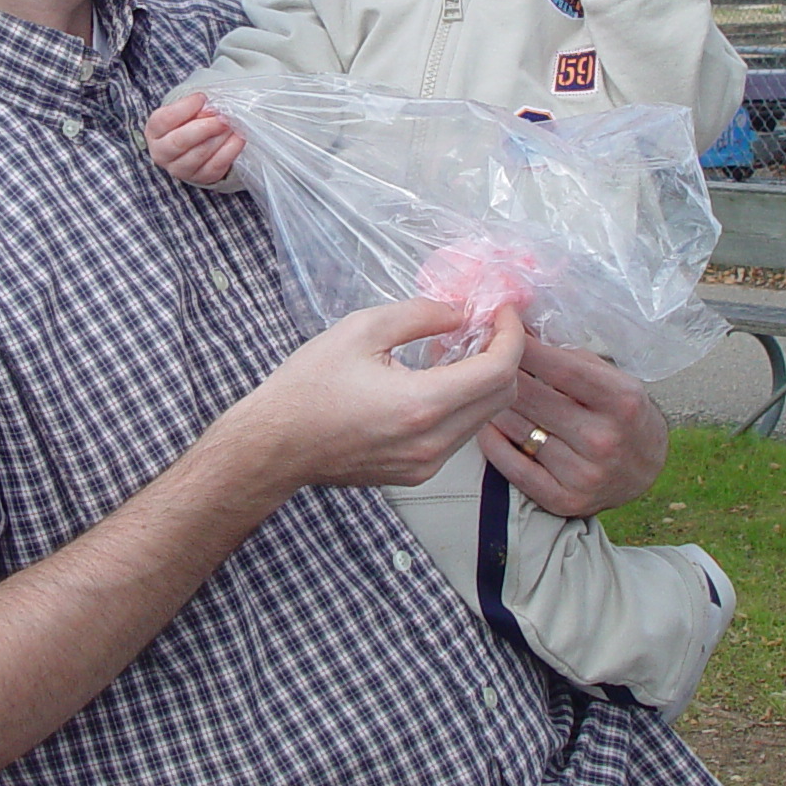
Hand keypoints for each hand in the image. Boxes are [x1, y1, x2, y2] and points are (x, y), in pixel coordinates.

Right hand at [147, 92, 244, 186]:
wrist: (191, 147)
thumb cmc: (186, 123)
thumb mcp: (184, 112)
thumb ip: (193, 108)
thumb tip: (211, 109)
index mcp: (154, 132)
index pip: (164, 120)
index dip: (184, 108)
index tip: (202, 97)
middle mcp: (162, 153)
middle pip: (180, 141)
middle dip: (205, 127)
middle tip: (222, 116)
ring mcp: (180, 169)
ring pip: (200, 154)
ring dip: (219, 137)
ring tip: (231, 124)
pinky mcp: (200, 177)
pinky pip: (216, 166)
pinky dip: (230, 150)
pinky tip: (238, 138)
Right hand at [218, 300, 528, 493]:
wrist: (275, 446)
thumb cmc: (307, 388)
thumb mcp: (361, 330)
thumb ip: (420, 315)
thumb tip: (460, 311)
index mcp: (422, 405)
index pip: (498, 370)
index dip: (510, 334)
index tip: (503, 312)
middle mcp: (433, 442)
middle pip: (502, 397)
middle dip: (502, 356)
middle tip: (482, 326)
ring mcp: (426, 463)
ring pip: (484, 417)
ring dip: (482, 381)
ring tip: (452, 350)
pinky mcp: (417, 473)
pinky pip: (459, 435)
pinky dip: (461, 404)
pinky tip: (433, 381)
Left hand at [477, 336, 666, 517]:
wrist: (643, 470)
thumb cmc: (622, 414)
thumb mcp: (613, 379)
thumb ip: (570, 359)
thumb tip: (519, 332)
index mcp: (622, 402)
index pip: (562, 369)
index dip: (525, 347)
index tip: (500, 329)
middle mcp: (604, 439)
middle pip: (534, 398)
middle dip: (502, 372)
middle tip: (480, 357)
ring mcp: (584, 474)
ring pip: (518, 429)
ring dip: (493, 405)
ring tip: (480, 388)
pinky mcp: (563, 499)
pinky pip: (512, 466)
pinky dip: (493, 442)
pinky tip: (486, 423)